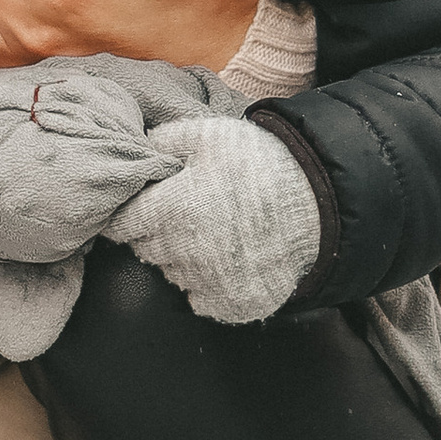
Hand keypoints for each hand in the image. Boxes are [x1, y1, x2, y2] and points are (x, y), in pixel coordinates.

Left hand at [117, 111, 322, 322]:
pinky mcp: (233, 304)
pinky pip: (201, 300)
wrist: (319, 200)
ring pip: (173, 275)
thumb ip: (163, 141)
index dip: (128, 214)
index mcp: (170, 211)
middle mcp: (184, 253)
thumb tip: (135, 148)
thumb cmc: (261, 163)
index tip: (143, 207)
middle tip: (184, 215)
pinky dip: (207, 284)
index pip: (121, 225)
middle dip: (156, 234)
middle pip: (146, 251)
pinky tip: (227, 260)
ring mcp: (209, 283)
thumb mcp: (208, 135)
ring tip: (211, 233)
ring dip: (181, 259)